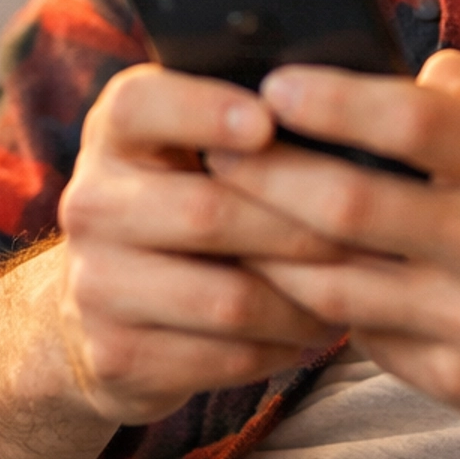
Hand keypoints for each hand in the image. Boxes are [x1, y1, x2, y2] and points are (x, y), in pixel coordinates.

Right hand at [55, 65, 343, 424]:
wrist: (109, 304)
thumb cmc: (191, 196)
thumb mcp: (198, 143)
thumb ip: (253, 115)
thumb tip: (350, 101)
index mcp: (116, 132)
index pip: (139, 106)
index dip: (204, 111)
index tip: (268, 122)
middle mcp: (92, 201)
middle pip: (205, 212)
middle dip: (298, 226)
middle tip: (367, 232)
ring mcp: (95, 284)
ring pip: (225, 298)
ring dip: (302, 300)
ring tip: (353, 289)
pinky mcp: (115, 355)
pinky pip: (222, 357)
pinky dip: (278, 347)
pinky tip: (306, 331)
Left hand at [207, 52, 459, 451]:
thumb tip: (393, 72)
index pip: (411, 119)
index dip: (330, 98)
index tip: (272, 82)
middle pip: (345, 203)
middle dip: (262, 172)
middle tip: (213, 146)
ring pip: (333, 281)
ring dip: (266, 246)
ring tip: (221, 213)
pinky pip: (363, 337)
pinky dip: (318, 305)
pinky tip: (284, 277)